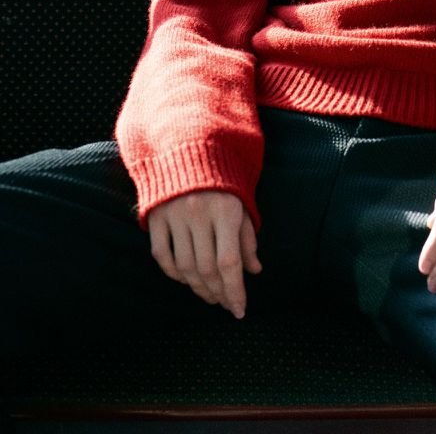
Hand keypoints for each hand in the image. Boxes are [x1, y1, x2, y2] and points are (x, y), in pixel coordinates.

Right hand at [148, 190, 261, 318]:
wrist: (187, 148)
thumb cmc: (222, 179)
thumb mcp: (241, 203)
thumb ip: (247, 238)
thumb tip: (254, 270)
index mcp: (225, 210)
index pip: (229, 262)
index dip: (235, 291)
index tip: (240, 311)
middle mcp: (199, 214)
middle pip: (207, 268)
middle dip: (218, 292)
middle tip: (225, 304)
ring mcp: (174, 216)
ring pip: (185, 266)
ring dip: (198, 288)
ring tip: (210, 296)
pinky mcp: (156, 217)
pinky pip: (162, 255)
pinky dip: (173, 273)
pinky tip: (185, 280)